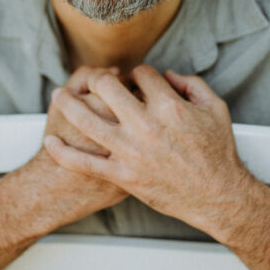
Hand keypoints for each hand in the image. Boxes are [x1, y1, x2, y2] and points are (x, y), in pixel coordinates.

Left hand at [43, 65, 255, 238]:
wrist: (218, 196)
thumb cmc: (218, 153)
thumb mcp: (216, 108)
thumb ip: (192, 84)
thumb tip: (168, 75)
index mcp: (169, 106)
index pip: (141, 74)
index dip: (138, 73)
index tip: (137, 80)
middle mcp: (145, 125)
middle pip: (107, 87)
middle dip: (98, 78)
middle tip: (95, 82)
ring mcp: (131, 151)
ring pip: (87, 119)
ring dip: (68, 103)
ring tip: (58, 96)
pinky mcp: (122, 175)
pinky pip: (85, 163)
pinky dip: (63, 152)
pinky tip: (51, 140)